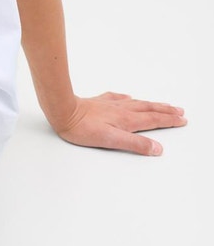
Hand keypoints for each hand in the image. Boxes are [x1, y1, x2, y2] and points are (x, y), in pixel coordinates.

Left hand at [52, 91, 186, 155]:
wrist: (62, 111)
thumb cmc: (83, 128)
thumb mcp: (111, 140)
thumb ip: (135, 144)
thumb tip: (157, 148)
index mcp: (126, 120)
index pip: (153, 120)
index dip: (169, 120)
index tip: (182, 120)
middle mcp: (121, 110)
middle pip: (148, 109)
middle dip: (165, 111)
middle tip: (179, 111)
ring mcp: (110, 104)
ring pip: (137, 103)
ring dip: (152, 104)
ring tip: (162, 104)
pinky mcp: (99, 102)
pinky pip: (118, 98)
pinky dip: (128, 98)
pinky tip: (128, 97)